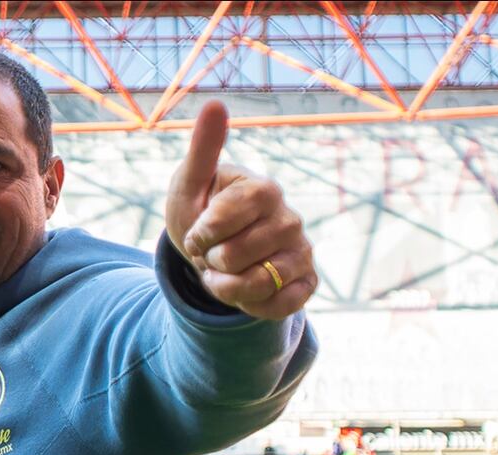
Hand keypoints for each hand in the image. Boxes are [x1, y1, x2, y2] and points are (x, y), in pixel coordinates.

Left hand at [165, 101, 316, 319]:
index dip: (202, 232)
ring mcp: (302, 251)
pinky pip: (281, 305)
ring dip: (226, 287)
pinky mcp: (307, 282)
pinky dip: (251, 306)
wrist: (212, 251)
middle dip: (211, 261)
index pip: (226, 216)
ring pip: (259, 284)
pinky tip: (242, 291)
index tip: (197, 231)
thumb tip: (215, 104)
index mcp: (264, 189)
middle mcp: (291, 218)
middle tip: (211, 252)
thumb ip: (204, 148)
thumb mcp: (190, 182)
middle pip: (237, 255)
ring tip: (222, 272)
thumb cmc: (200, 210)